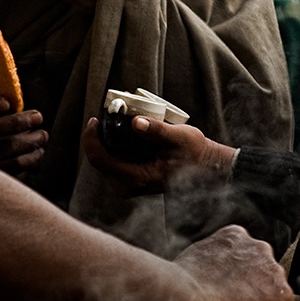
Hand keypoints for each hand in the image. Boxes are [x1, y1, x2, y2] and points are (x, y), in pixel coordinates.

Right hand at [0, 97, 46, 175]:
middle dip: (16, 122)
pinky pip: (13, 168)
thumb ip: (7, 107)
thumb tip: (25, 105)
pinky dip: (30, 158)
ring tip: (42, 136)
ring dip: (29, 141)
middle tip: (38, 117)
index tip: (7, 104)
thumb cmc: (2, 130)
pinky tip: (38, 152)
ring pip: (3, 150)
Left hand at [81, 116, 236, 196]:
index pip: (100, 160)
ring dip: (107, 140)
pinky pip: (114, 162)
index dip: (92, 139)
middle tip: (107, 115)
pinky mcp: (134, 179)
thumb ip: (157, 131)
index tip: (95, 120)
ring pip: (106, 161)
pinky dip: (115, 146)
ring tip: (115, 120)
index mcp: (137, 178)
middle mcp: (130, 185)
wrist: (208, 168)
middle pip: (99, 160)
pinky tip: (123, 132)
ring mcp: (131, 184)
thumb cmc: (196, 154)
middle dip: (99, 137)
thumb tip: (136, 122)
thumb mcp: (180, 138)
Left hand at [174, 225, 293, 300]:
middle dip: (256, 285)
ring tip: (220, 281)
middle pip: (270, 277)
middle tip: (232, 297)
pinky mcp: (236, 234)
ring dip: (243, 267)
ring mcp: (256, 249)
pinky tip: (214, 265)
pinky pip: (237, 243)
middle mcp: (274, 268)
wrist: (182, 296)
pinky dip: (228, 251)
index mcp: (282, 296)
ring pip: (255, 258)